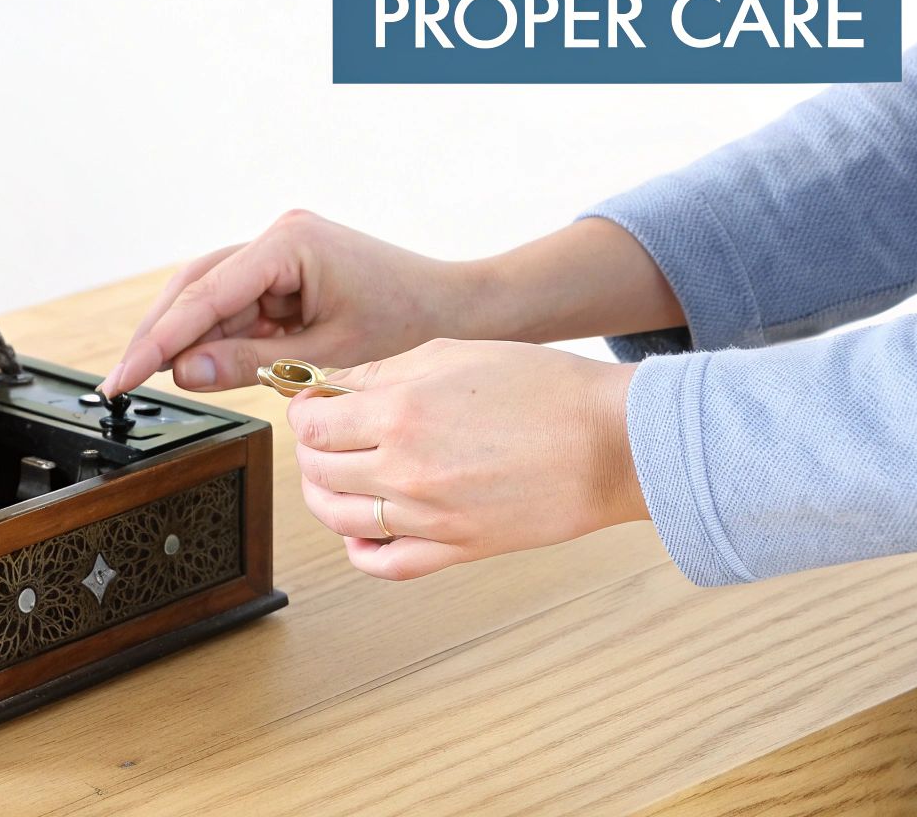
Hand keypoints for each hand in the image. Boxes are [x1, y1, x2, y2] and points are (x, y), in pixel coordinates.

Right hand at [100, 210, 490, 395]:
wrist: (455, 308)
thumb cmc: (407, 322)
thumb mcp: (324, 353)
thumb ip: (250, 364)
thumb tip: (183, 372)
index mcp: (288, 243)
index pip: (204, 296)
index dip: (158, 340)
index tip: (124, 377)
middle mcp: (277, 236)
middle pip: (193, 287)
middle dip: (158, 336)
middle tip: (122, 383)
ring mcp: (277, 250)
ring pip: (206, 295)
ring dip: (184, 338)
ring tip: (154, 380)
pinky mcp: (282, 269)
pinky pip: (233, 304)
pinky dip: (214, 336)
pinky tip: (198, 366)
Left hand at [291, 339, 645, 579]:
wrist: (611, 441)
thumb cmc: (543, 388)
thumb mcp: (452, 353)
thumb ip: (381, 373)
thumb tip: (330, 389)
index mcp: (399, 413)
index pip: (311, 424)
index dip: (304, 412)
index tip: (315, 405)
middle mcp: (405, 469)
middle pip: (318, 470)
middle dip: (311, 450)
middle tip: (325, 435)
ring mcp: (429, 517)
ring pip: (338, 518)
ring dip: (324, 496)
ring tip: (336, 476)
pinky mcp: (457, 549)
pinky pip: (384, 563)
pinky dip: (359, 549)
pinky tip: (362, 528)